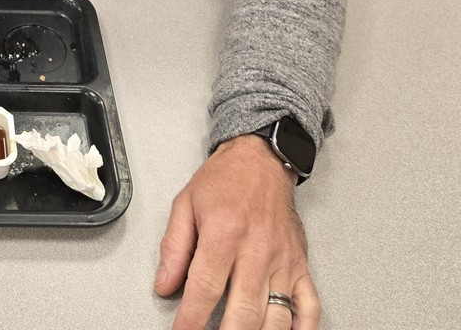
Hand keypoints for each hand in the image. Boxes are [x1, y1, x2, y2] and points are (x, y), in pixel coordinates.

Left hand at [154, 135, 319, 329]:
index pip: (205, 287)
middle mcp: (257, 249)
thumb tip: (164, 284)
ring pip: (276, 317)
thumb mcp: (185, 204)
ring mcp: (283, 261)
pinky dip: (302, 329)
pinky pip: (309, 307)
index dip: (191, 319)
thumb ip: (173, 247)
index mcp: (224, 232)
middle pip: (243, 311)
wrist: (261, 159)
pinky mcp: (301, 266)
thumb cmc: (224, 180)